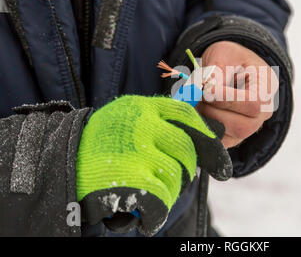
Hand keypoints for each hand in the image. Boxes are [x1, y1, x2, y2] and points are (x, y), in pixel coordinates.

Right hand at [76, 95, 231, 235]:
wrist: (57, 164)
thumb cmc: (99, 144)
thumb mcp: (127, 120)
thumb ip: (162, 122)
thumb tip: (211, 134)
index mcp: (141, 107)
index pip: (187, 116)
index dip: (207, 138)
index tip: (219, 161)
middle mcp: (141, 125)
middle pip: (186, 150)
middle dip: (185, 170)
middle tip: (174, 180)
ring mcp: (136, 152)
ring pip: (176, 177)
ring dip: (166, 192)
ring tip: (146, 193)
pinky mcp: (130, 180)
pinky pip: (162, 200)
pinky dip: (157, 214)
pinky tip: (146, 216)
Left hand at [197, 41, 278, 147]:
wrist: (230, 69)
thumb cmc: (230, 59)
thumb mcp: (224, 53)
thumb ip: (218, 69)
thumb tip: (208, 89)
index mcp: (266, 89)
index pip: (253, 104)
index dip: (228, 99)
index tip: (207, 89)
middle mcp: (262, 114)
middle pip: (243, 127)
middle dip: (214, 111)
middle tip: (198, 95)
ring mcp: (248, 129)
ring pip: (228, 136)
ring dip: (205, 119)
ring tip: (196, 101)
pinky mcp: (231, 138)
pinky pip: (217, 142)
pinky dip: (201, 128)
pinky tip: (195, 111)